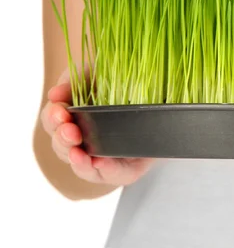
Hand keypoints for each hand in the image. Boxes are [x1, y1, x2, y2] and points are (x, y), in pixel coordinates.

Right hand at [40, 68, 153, 186]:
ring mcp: (107, 156)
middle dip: (63, 140)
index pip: (54, 123)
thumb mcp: (98, 72)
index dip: (52, 119)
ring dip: (78, 161)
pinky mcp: (129, 167)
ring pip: (83, 166)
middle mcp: (87, 140)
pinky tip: (101, 162)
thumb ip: (76, 80)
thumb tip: (54, 94)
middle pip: (64, 148)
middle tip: (69, 131)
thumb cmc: (126, 80)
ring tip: (78, 153)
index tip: (59, 111)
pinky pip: (115, 175)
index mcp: (75, 118)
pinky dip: (105, 170)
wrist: (166, 89)